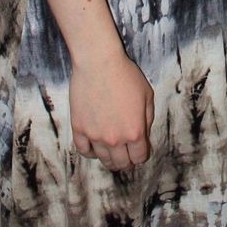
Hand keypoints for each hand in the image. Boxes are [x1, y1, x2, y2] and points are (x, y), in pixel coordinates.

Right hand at [70, 52, 153, 169]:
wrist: (99, 63)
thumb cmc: (125, 75)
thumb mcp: (147, 94)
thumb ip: (147, 118)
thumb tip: (144, 133)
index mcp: (135, 131)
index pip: (139, 158)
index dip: (140, 156)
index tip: (138, 151)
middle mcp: (115, 139)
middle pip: (121, 163)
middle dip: (125, 161)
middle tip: (125, 156)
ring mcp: (95, 136)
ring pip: (103, 160)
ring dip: (109, 159)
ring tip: (111, 154)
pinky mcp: (79, 129)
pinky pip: (84, 151)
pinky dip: (90, 152)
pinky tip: (94, 147)